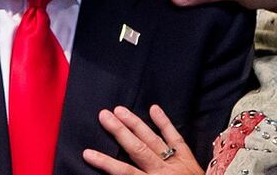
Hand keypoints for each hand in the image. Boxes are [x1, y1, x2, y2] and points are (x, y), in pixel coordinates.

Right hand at [83, 105, 203, 174]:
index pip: (125, 173)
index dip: (105, 163)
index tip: (87, 152)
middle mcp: (163, 172)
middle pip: (137, 149)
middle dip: (119, 131)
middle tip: (104, 115)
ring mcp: (177, 163)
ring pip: (153, 140)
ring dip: (136, 124)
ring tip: (119, 110)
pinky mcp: (189, 159)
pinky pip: (176, 139)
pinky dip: (165, 123)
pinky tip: (153, 109)